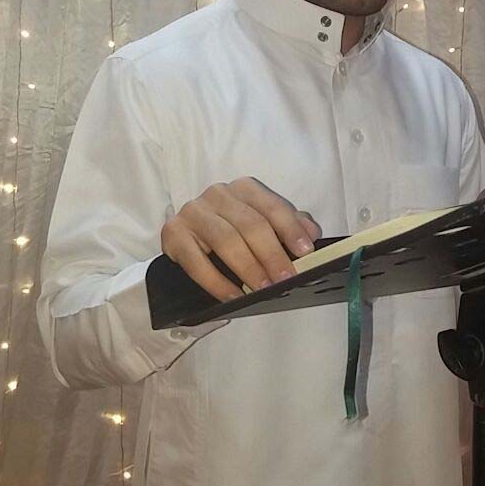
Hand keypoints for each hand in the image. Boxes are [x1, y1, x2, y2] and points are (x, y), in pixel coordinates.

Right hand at [161, 178, 321, 300]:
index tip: (306, 252)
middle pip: (251, 224)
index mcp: (244, 188)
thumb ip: (288, 225)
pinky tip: (233, 296)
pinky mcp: (173, 233)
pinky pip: (197, 262)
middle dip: (272, 254)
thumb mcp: (262, 225)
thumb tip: (311, 232)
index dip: (290, 229)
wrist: (188, 240)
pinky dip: (217, 283)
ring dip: (248, 268)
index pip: (272, 207)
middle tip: (286, 278)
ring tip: (264, 289)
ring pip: (226, 240)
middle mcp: (218, 194)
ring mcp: (193, 211)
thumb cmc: (233, 233)